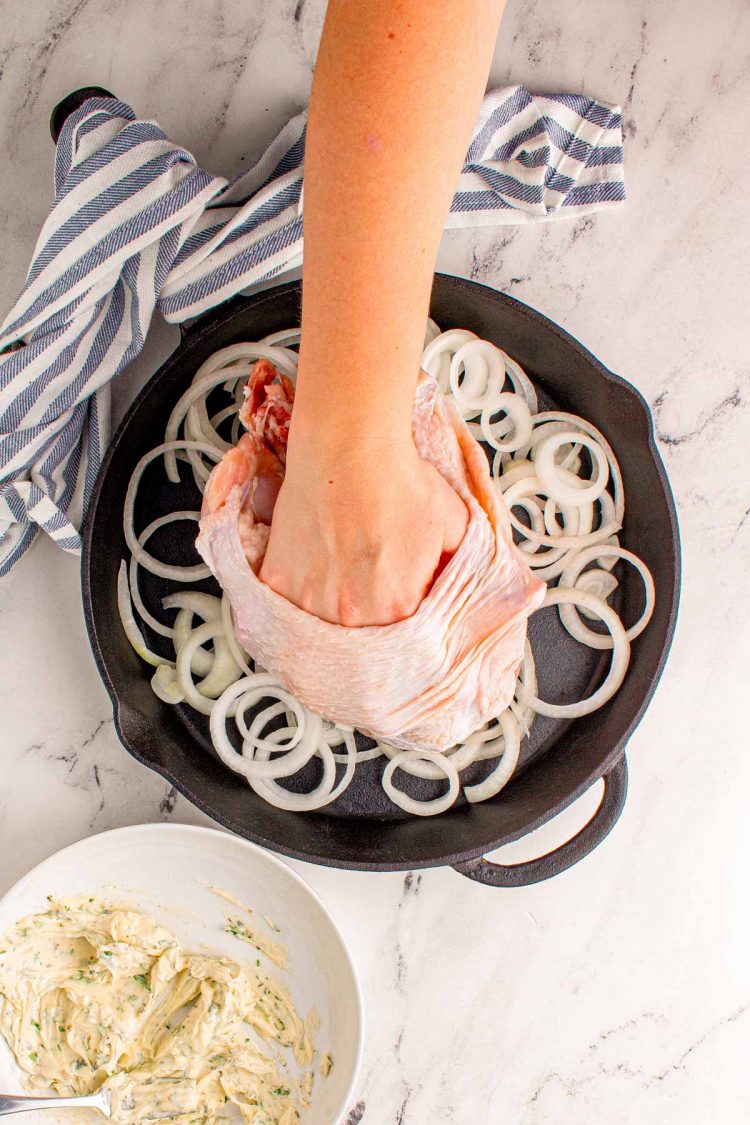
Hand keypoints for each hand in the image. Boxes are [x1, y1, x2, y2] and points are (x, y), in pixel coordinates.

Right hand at [259, 436, 467, 625]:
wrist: (350, 446)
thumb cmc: (399, 479)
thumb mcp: (455, 527)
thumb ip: (458, 569)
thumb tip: (459, 588)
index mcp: (399, 607)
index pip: (404, 633)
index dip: (403, 609)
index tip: (399, 590)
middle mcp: (352, 613)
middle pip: (362, 633)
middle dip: (368, 609)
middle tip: (368, 573)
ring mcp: (310, 601)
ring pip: (322, 622)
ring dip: (332, 603)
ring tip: (341, 566)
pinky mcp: (279, 581)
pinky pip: (289, 602)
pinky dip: (301, 588)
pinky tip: (316, 561)